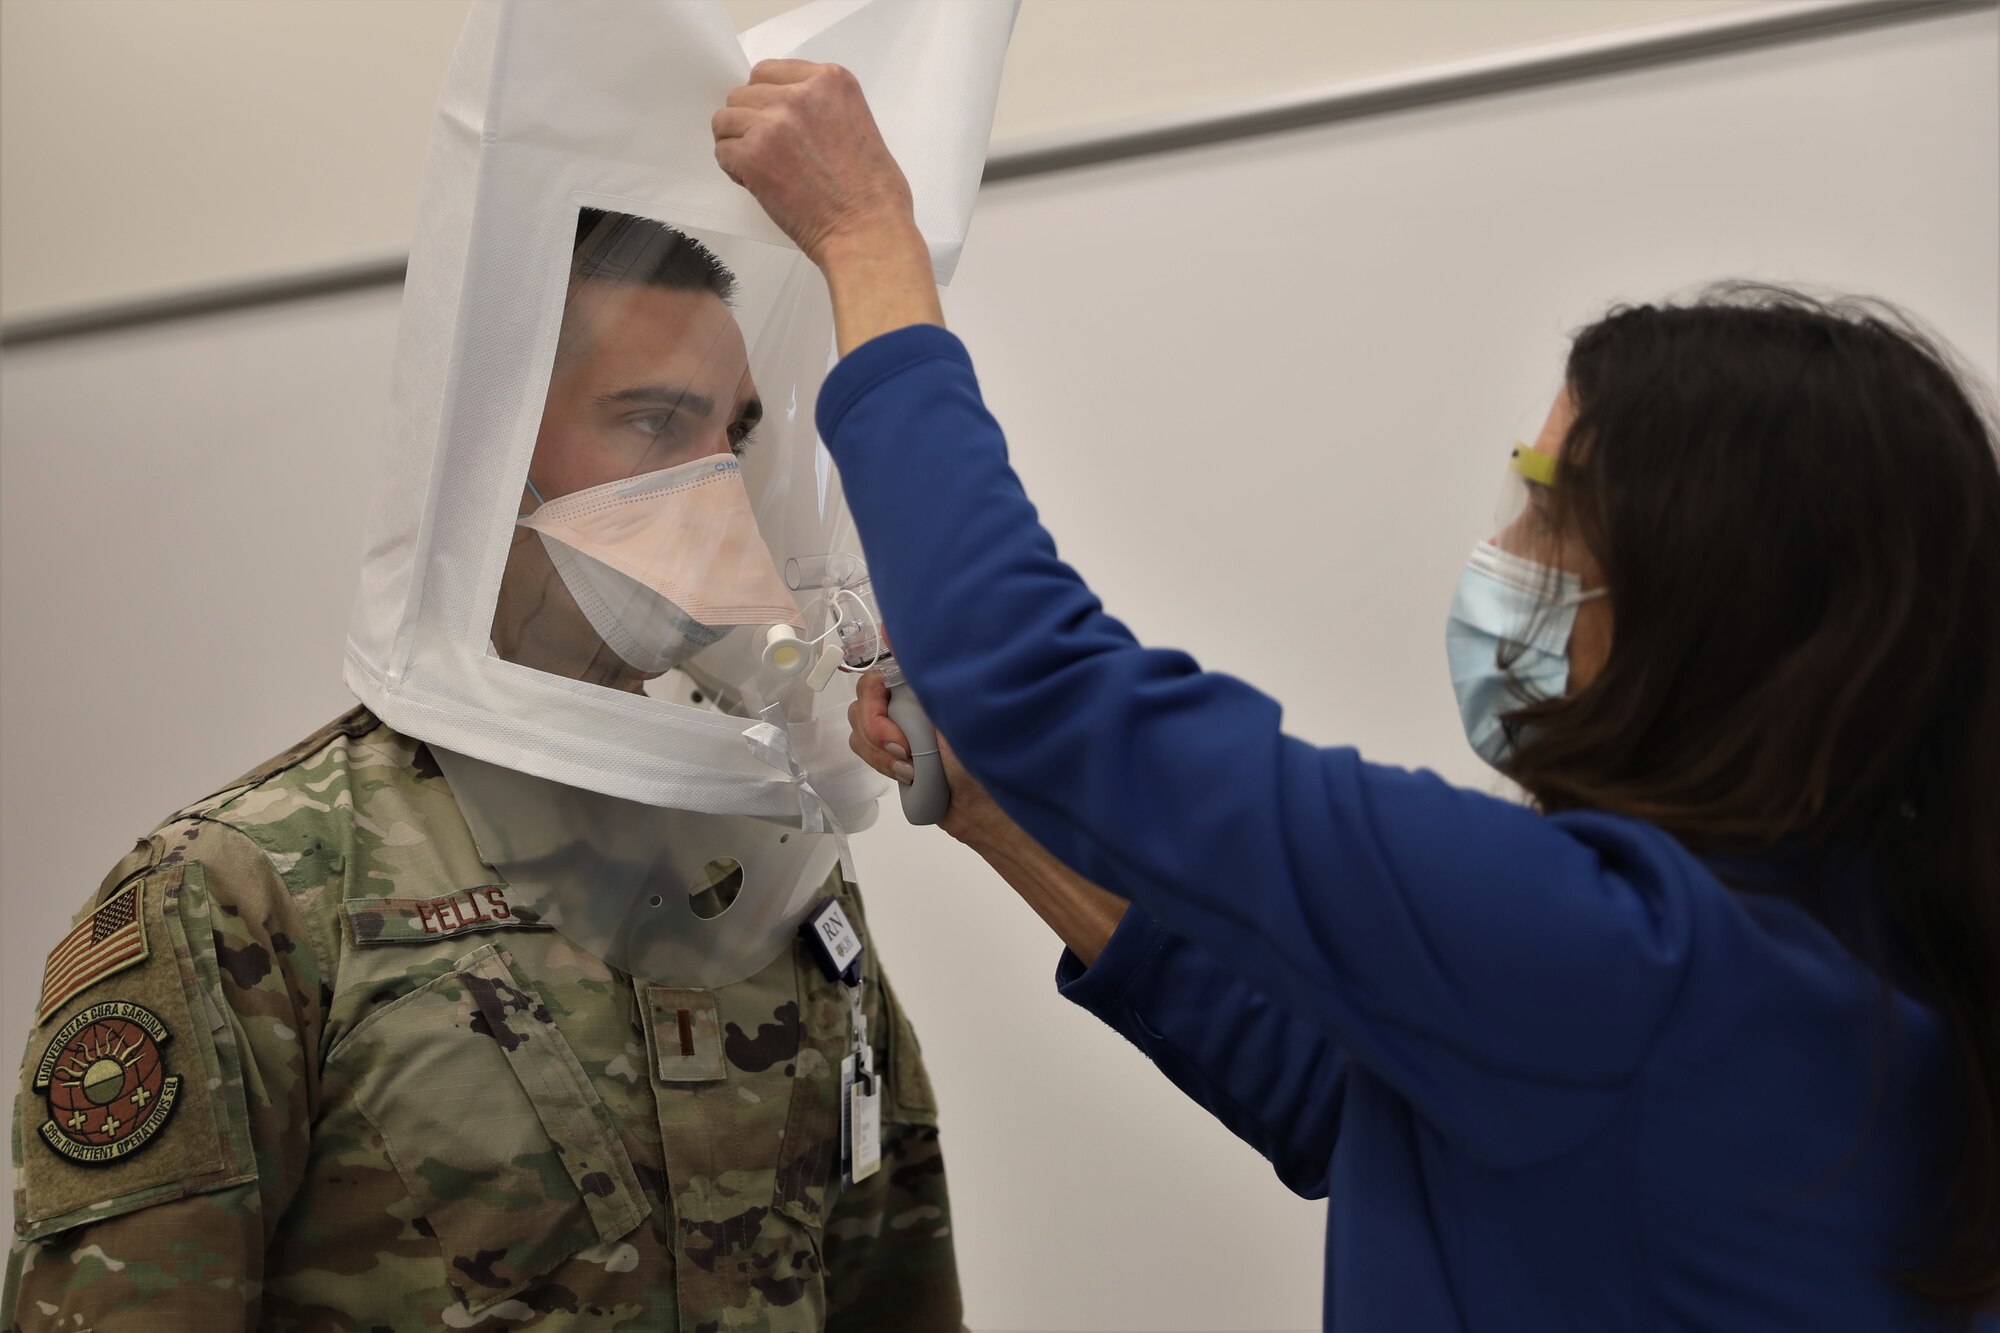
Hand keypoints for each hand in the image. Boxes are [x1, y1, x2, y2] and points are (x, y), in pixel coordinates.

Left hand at [713, 61, 917, 268]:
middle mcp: (800, 95)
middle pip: (744, 93)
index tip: (775, 121)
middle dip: (750, 120)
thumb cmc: (873, 194)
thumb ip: (822, 106)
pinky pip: (723, 151)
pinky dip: (734, 169)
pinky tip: (757, 183)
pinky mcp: (754, 156)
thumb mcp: (859, 123)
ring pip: (726, 119)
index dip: (767, 99)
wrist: (866, 232)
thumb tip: (787, 112)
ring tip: (760, 167)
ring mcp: (774, 124)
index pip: (770, 72)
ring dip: (737, 142)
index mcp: (830, 81)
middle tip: (767, 150)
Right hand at [847, 670, 1007, 848]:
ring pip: (860, 730)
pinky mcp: (896, 756)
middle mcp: (910, 700)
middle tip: (906, 751)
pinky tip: (908, 777)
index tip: (892, 720)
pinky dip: (881, 765)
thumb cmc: (979, 755)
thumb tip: (890, 627)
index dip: (873, 699)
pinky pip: (868, 752)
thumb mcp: (953, 705)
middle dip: (876, 731)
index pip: (877, 674)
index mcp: (923, 683)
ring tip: (912, 770)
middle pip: (862, 703)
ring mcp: (901, 729)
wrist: (986, 809)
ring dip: (879, 753)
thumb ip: (919, 668)